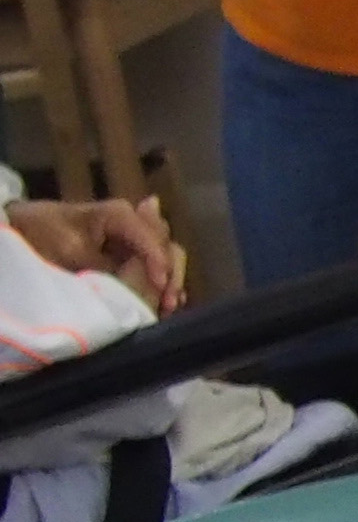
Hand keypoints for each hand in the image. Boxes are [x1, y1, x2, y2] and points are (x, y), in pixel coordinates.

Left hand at [9, 194, 183, 311]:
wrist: (21, 230)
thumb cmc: (44, 234)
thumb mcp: (73, 250)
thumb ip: (111, 265)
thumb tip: (146, 284)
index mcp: (121, 214)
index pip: (153, 239)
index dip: (160, 265)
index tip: (159, 290)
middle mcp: (134, 223)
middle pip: (167, 247)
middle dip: (171, 275)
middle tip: (168, 303)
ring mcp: (132, 239)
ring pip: (167, 257)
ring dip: (169, 282)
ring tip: (168, 307)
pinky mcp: (128, 254)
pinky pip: (154, 267)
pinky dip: (161, 284)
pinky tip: (165, 302)